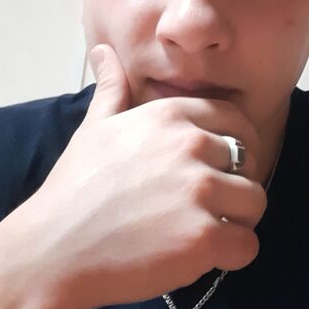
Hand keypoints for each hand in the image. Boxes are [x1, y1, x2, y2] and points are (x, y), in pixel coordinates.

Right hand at [17, 44, 266, 308]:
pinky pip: (249, 245)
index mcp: (170, 115)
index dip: (236, 147)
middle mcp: (191, 145)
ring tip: (201, 233)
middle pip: (251, 162)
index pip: (236, 120)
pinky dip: (232, 256)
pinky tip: (200, 257)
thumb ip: (112, 88)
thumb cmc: (74, 190)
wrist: (52, 250)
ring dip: (237, 222)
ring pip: (256, 203)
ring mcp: (199, 190)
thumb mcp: (94, 128)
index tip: (218, 170)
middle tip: (203, 207)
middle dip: (234, 186)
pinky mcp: (204, 236)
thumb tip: (103, 52)